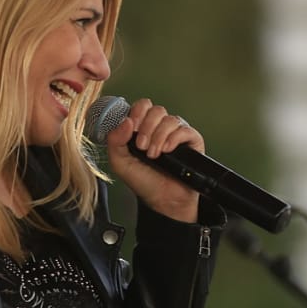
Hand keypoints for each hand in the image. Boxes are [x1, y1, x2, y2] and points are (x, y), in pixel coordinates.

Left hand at [104, 97, 202, 222]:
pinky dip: (173, 139)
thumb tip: (125, 121)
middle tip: (141, 146)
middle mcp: (160, 128)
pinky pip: (184, 129)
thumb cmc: (144, 181)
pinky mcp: (192, 141)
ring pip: (170, 119)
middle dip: (146, 127)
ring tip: (154, 155)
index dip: (136, 113)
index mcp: (143, 128)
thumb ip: (115, 141)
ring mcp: (176, 134)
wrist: (163, 200)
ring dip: (158, 136)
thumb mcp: (120, 163)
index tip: (131, 128)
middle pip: (156, 109)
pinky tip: (167, 151)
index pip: (142, 106)